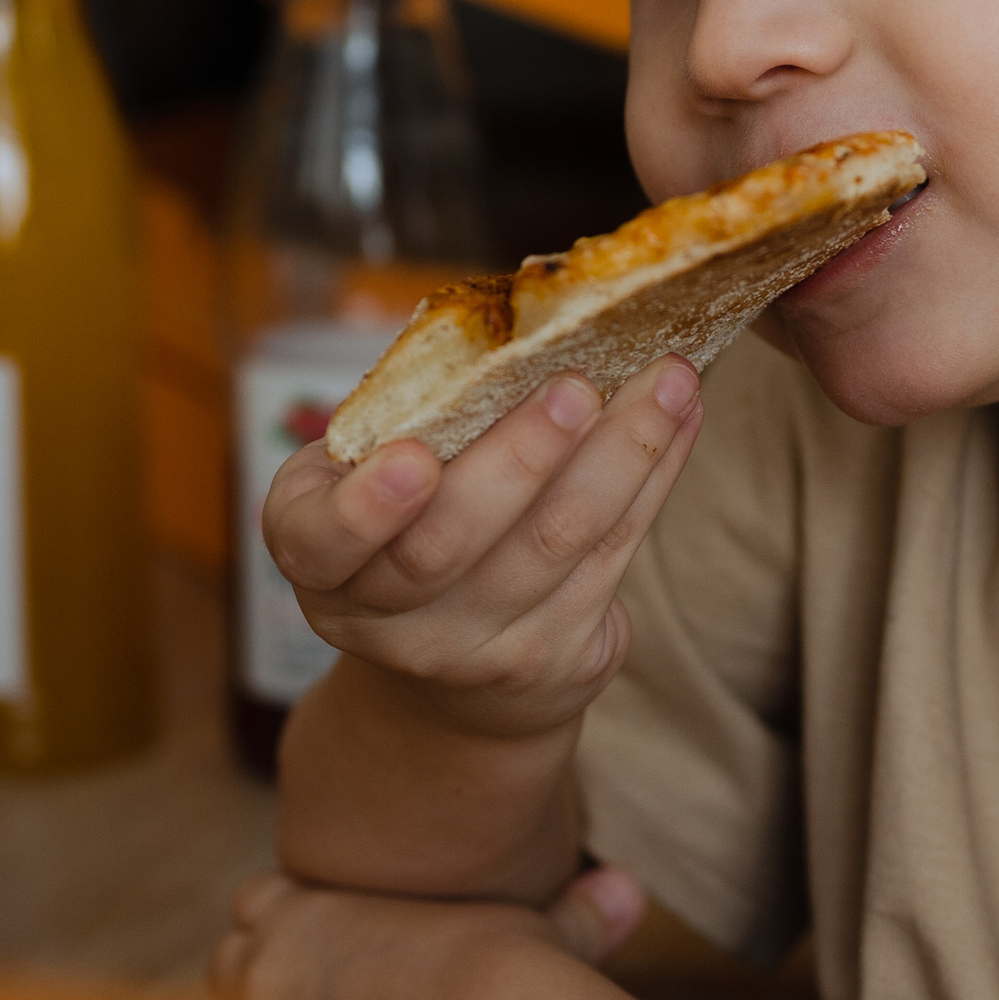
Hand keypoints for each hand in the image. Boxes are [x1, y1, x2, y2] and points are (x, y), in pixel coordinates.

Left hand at [211, 861, 646, 999]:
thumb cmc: (513, 982)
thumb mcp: (542, 936)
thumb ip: (575, 913)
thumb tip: (630, 890)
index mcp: (313, 908)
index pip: (262, 898)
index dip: (297, 918)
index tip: (338, 940)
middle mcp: (272, 969)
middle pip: (230, 957)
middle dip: (266, 970)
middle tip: (321, 989)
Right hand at [259, 359, 702, 738]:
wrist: (452, 678)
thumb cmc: (407, 531)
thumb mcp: (366, 482)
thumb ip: (407, 423)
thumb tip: (520, 321)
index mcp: (318, 561)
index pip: (323, 544)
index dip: (365, 509)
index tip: (414, 458)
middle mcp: (384, 622)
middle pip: (451, 544)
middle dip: (522, 458)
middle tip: (574, 387)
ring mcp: (473, 653)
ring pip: (556, 547)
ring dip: (622, 454)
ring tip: (666, 381)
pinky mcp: (557, 660)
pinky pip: (613, 558)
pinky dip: (653, 479)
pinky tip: (680, 420)